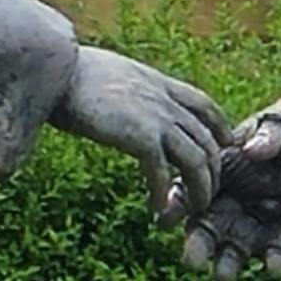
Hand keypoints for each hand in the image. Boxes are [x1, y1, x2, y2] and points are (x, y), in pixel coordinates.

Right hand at [55, 42, 232, 219]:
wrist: (56, 70)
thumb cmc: (68, 72)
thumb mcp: (110, 74)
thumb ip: (126, 88)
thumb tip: (117, 97)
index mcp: (158, 82)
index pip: (204, 105)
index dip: (220, 127)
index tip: (224, 145)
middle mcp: (165, 100)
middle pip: (207, 139)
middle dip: (213, 170)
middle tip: (208, 193)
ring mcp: (157, 117)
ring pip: (196, 160)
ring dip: (199, 189)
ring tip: (194, 210)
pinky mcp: (141, 137)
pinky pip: (163, 174)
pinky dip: (162, 195)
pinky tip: (156, 210)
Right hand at [186, 82, 280, 276]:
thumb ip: (275, 132)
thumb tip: (251, 150)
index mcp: (236, 161)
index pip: (202, 184)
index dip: (183, 201)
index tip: (166, 219)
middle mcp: (248, 190)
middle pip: (215, 221)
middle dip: (202, 242)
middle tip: (191, 262)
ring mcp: (272, 211)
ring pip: (242, 243)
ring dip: (231, 261)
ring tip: (223, 279)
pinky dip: (276, 259)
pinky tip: (274, 267)